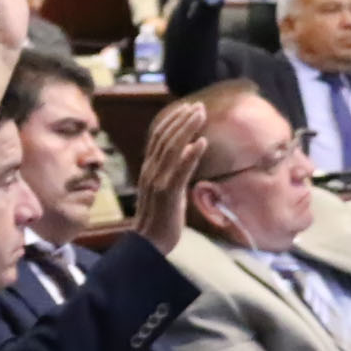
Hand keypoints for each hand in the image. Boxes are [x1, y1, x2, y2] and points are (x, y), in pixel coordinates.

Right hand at [132, 100, 207, 254]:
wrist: (149, 244)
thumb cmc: (161, 218)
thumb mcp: (166, 189)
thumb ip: (174, 170)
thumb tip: (189, 152)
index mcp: (149, 169)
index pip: (158, 137)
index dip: (172, 120)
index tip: (188, 108)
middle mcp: (151, 172)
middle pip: (165, 138)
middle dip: (182, 120)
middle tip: (198, 106)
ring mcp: (158, 182)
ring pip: (171, 149)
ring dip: (187, 129)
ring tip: (200, 115)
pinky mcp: (168, 194)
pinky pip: (179, 171)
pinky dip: (190, 155)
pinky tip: (201, 143)